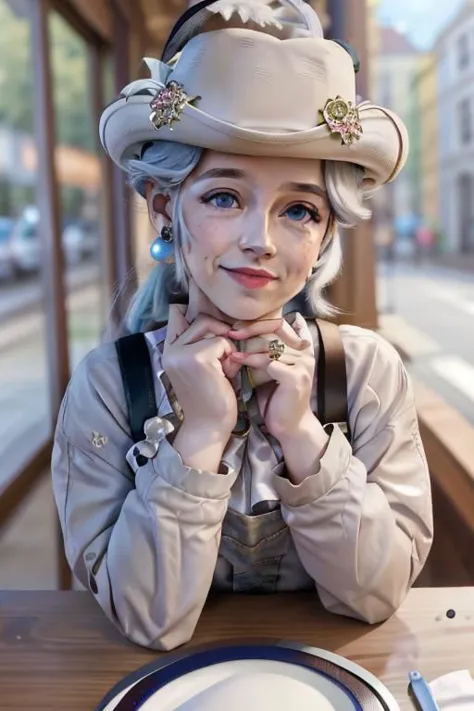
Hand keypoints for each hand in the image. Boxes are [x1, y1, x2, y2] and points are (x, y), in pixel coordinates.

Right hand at [163, 305, 240, 436]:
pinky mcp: (196, 358)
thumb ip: (201, 342)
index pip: (176, 313)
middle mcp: (170, 349)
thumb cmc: (211, 398)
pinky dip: (230, 357)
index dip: (197, 314)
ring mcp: (181, 353)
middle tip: (224, 359)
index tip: (212, 329)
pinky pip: (222, 342)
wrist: (209, 427)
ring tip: (224, 368)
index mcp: (168, 350)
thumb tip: (214, 317)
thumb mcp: (202, 365)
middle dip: (220, 334)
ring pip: (211, 327)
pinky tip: (226, 375)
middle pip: (201, 318)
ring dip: (225, 346)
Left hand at [228, 313, 314, 438]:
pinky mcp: (295, 378)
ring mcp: (302, 365)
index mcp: (302, 347)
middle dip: (252, 328)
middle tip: (232, 332)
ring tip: (229, 348)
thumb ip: (266, 350)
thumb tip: (245, 332)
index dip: (259, 322)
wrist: (289, 426)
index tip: (239, 326)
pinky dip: (250, 360)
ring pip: (270, 345)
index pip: (281, 322)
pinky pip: (269, 362)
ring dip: (247, 346)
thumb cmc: (277, 397)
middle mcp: (305, 352)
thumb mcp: (272, 368)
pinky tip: (236, 361)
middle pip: (277, 327)